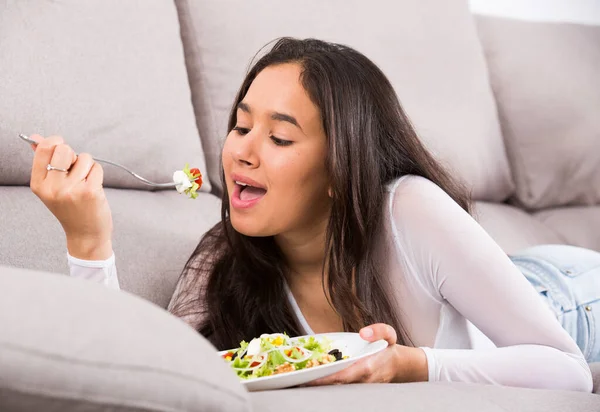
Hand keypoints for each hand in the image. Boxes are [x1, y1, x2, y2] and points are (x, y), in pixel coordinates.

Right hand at [28, 134, 113, 259]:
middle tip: (75, 169)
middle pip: (64, 149)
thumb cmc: (70, 208)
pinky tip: (93, 187)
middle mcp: (53, 188)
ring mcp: (72, 190)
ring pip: (84, 158)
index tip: (61, 146)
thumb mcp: (51, 188)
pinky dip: (97, 173)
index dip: (55, 141)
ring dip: (87, 166)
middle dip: (73, 154)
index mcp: (39, 184)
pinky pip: (96, 167)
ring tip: (84, 182)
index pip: (43, 149)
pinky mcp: (90, 192)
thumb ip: (43, 161)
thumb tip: (34, 138)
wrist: (85, 234)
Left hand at [305, 323, 427, 385]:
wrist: (399, 366)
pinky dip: (322, 382)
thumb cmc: (389, 349)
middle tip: (292, 377)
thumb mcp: (390, 334)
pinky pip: (336, 385)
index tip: (307, 378)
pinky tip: (307, 377)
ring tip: (294, 377)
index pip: (341, 377)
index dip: (324, 379)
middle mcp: (359, 381)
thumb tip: (363, 332)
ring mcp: (356, 386)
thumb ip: (379, 330)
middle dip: (314, 382)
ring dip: (316, 383)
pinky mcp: (353, 387)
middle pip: (333, 385)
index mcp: (366, 368)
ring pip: (333, 387)